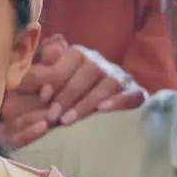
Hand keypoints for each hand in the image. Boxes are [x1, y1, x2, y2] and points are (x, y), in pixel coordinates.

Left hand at [32, 40, 146, 127]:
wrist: (105, 112)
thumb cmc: (68, 97)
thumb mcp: (53, 84)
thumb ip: (44, 70)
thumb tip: (40, 58)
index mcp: (83, 56)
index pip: (73, 56)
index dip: (58, 75)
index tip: (43, 97)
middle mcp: (103, 63)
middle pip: (90, 69)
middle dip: (69, 94)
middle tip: (52, 116)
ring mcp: (121, 78)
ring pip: (108, 83)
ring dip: (87, 102)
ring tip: (68, 121)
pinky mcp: (136, 94)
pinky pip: (132, 94)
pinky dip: (118, 101)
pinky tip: (102, 111)